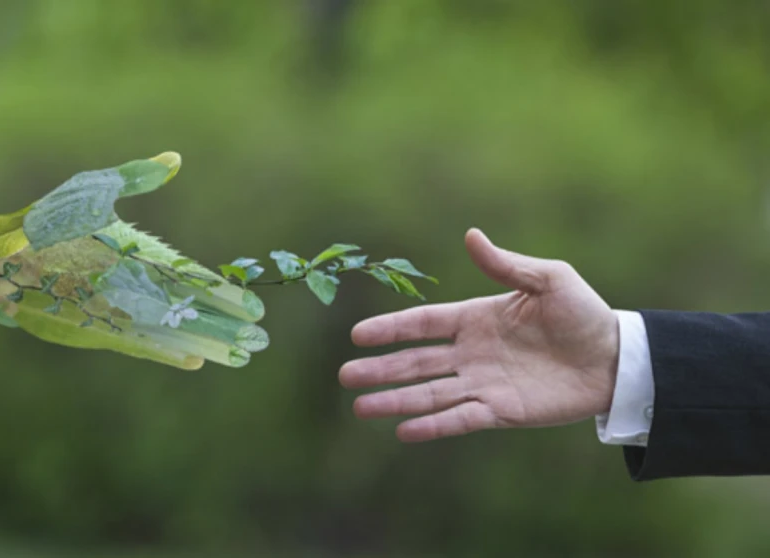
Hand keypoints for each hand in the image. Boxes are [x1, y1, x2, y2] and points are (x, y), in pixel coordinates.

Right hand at [339, 228, 619, 441]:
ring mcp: (483, 383)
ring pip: (429, 393)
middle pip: (415, 362)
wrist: (616, 358)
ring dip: (395, 401)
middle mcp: (472, 353)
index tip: (358, 335)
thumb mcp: (548, 279)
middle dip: (380, 369)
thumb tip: (470, 235)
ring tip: (360, 408)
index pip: (423, 324)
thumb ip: (506, 265)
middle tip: (345, 376)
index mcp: (476, 318)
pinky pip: (460, 418)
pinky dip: (433, 425)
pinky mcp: (501, 411)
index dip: (390, 329)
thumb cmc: (583, 313)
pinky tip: (403, 431)